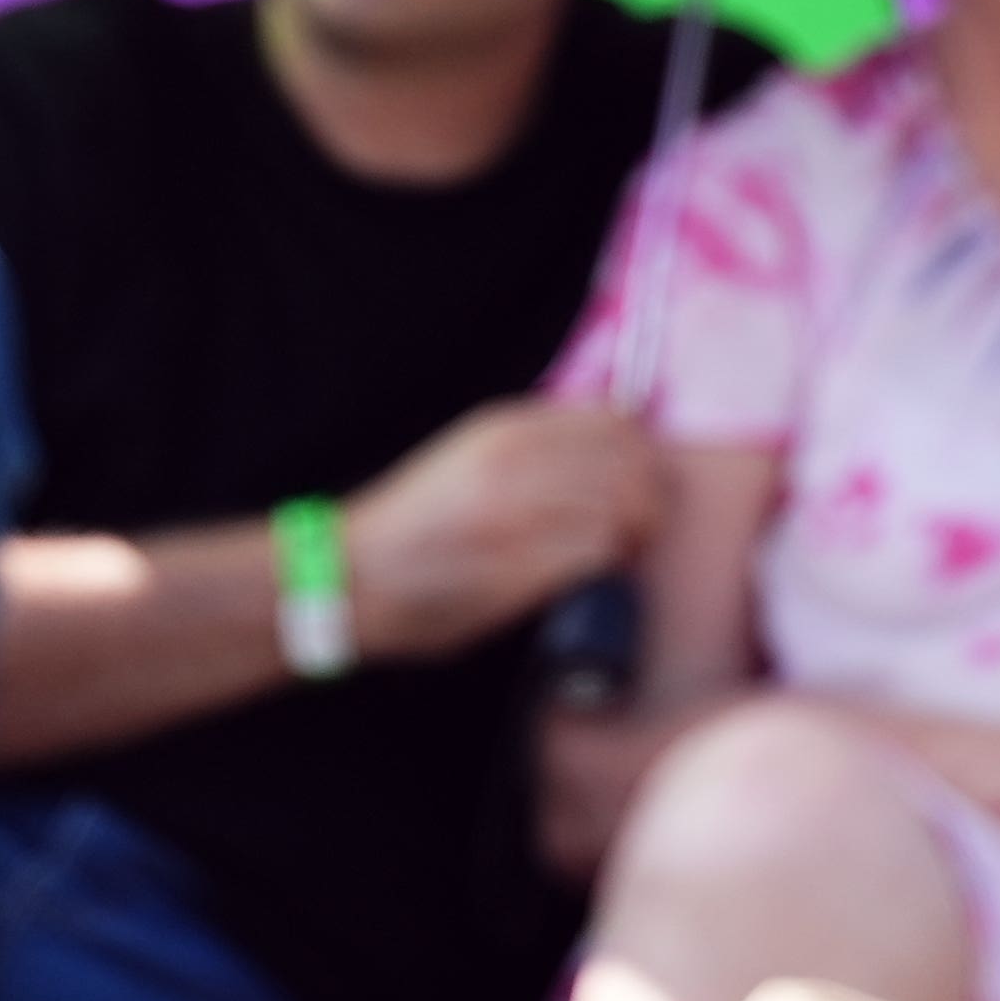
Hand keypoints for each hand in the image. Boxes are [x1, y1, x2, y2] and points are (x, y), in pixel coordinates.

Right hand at [343, 395, 661, 662]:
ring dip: (634, 538)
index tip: (642, 482)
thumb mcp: (466, 457)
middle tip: (643, 529)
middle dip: (652, 500)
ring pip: (624, 508)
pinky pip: (597, 554)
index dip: (643, 455)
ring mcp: (517, 511)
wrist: (347, 575)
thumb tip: (606, 454)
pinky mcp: (518, 564)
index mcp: (504, 428)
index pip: (615, 422)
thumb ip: (528, 449)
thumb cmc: (411, 526)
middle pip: (632, 465)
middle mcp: (515, 460)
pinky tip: (594, 578)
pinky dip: (607, 567)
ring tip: (620, 556)